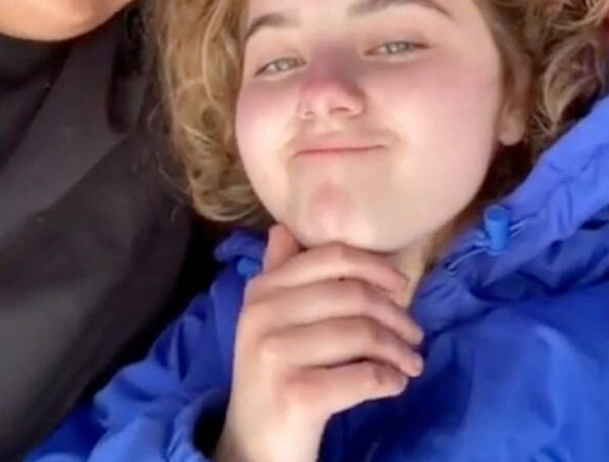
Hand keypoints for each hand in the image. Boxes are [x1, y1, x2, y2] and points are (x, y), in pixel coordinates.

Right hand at [215, 225, 423, 461]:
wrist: (253, 450)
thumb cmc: (271, 378)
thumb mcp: (268, 323)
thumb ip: (280, 275)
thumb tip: (283, 229)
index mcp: (261, 291)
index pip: (329, 257)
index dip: (373, 266)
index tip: (402, 285)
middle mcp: (263, 315)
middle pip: (352, 295)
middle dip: (394, 314)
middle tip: (414, 334)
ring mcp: (276, 354)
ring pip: (361, 334)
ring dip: (398, 350)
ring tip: (410, 363)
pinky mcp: (297, 394)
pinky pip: (362, 376)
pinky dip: (388, 380)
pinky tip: (395, 384)